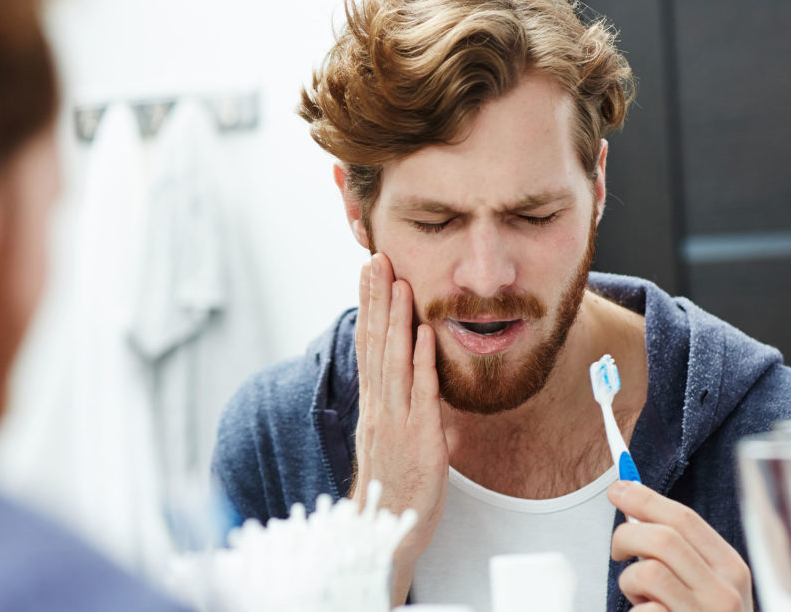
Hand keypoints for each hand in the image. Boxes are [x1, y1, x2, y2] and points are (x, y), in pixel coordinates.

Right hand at [351, 253, 448, 605]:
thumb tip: (410, 377)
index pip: (367, 345)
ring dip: (396, 319)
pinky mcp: (419, 438)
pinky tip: (423, 333)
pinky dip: (422, 361)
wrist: (384, 531)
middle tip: (376, 259)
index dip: (368, 307)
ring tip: (398, 282)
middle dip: (376, 299)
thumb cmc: (392, 487)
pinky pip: (421, 393)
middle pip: (374, 343)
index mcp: (373, 404)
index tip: (368, 273)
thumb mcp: (390, 438)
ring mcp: (396, 421)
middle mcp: (379, 406)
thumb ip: (397, 405)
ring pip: (393, 360)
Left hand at [608, 480, 753, 611]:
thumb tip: (633, 503)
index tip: (618, 489)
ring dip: (629, 580)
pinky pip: (643, 610)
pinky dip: (635, 611)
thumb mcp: (705, 583)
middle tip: (618, 550)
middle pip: (662, 538)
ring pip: (648, 571)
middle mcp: (725, 592)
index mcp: (731, 569)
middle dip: (626, 536)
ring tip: (638, 594)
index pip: (685, 519)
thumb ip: (678, 548)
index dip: (645, 498)